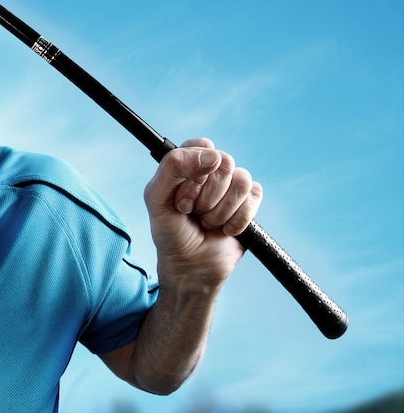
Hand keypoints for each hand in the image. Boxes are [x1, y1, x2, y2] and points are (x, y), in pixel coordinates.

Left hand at [143, 138, 262, 291]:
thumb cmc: (169, 232)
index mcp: (185, 164)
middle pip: (224, 162)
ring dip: (220, 210)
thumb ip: (173, 168)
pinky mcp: (249, 202)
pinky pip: (255, 196)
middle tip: (191, 212)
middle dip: (205, 196)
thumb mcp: (156, 199)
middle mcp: (210, 170)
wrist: (191, 266)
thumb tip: (213, 154)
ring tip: (207, 222)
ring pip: (242, 180)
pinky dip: (237, 219)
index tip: (182, 198)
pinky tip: (224, 230)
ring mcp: (231, 186)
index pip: (200, 146)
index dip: (194, 171)